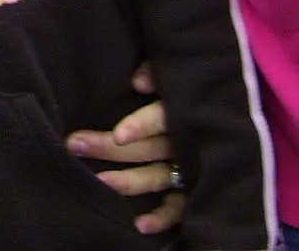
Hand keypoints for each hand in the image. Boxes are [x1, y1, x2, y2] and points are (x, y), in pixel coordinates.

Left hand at [66, 63, 184, 235]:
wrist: (224, 118)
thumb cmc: (186, 91)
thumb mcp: (175, 75)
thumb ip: (156, 72)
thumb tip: (138, 82)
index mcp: (182, 113)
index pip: (162, 118)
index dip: (142, 126)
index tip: (119, 135)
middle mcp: (186, 144)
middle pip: (147, 148)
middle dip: (110, 148)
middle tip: (75, 144)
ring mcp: (189, 170)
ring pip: (156, 177)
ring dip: (129, 182)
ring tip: (100, 181)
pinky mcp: (192, 190)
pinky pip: (178, 209)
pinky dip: (163, 218)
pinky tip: (140, 225)